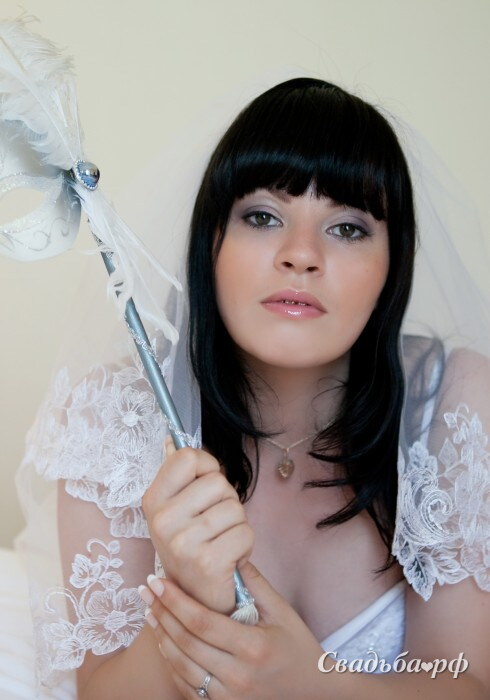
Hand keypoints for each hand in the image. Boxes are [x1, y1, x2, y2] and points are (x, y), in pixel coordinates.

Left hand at [139, 561, 325, 699]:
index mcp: (252, 648)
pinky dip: (171, 663)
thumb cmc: (300, 650)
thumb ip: (256, 585)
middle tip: (145, 590)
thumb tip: (231, 556)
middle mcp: (237, 676)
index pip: (201, 621)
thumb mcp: (283, 613)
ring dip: (161, 637)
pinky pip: (187, 687)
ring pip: (181, 666)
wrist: (316, 696)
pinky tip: (164, 642)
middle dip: (161, 613)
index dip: (175, 600)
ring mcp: (228, 697)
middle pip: (185, 642)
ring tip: (149, 613)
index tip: (158, 581)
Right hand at [142, 438, 254, 613]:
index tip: (205, 490)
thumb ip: (177, 474)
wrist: (196, 601)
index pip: (188, 457)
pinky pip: (245, 532)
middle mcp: (162, 520)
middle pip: (218, 482)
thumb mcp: (176, 509)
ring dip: (237, 525)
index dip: (207, 468)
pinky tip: (229, 559)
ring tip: (221, 542)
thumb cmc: (191, 547)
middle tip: (214, 525)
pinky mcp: (207, 562)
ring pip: (235, 507)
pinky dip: (245, 545)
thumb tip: (172, 439)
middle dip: (226, 501)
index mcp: (153, 501)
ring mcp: (182, 543)